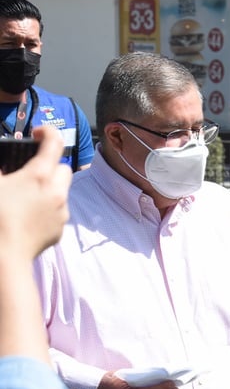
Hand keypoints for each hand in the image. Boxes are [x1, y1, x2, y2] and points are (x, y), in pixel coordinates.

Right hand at [0, 126, 70, 260]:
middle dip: (51, 165)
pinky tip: (27, 216)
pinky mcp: (59, 230)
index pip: (54, 143)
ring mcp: (61, 212)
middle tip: (30, 171)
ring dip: (48, 188)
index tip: (39, 132)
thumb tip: (5, 166)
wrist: (4, 257)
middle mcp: (56, 192)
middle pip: (64, 168)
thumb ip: (0, 170)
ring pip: (61, 192)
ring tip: (25, 196)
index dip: (48, 132)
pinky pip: (57, 212)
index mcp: (38, 176)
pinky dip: (46, 209)